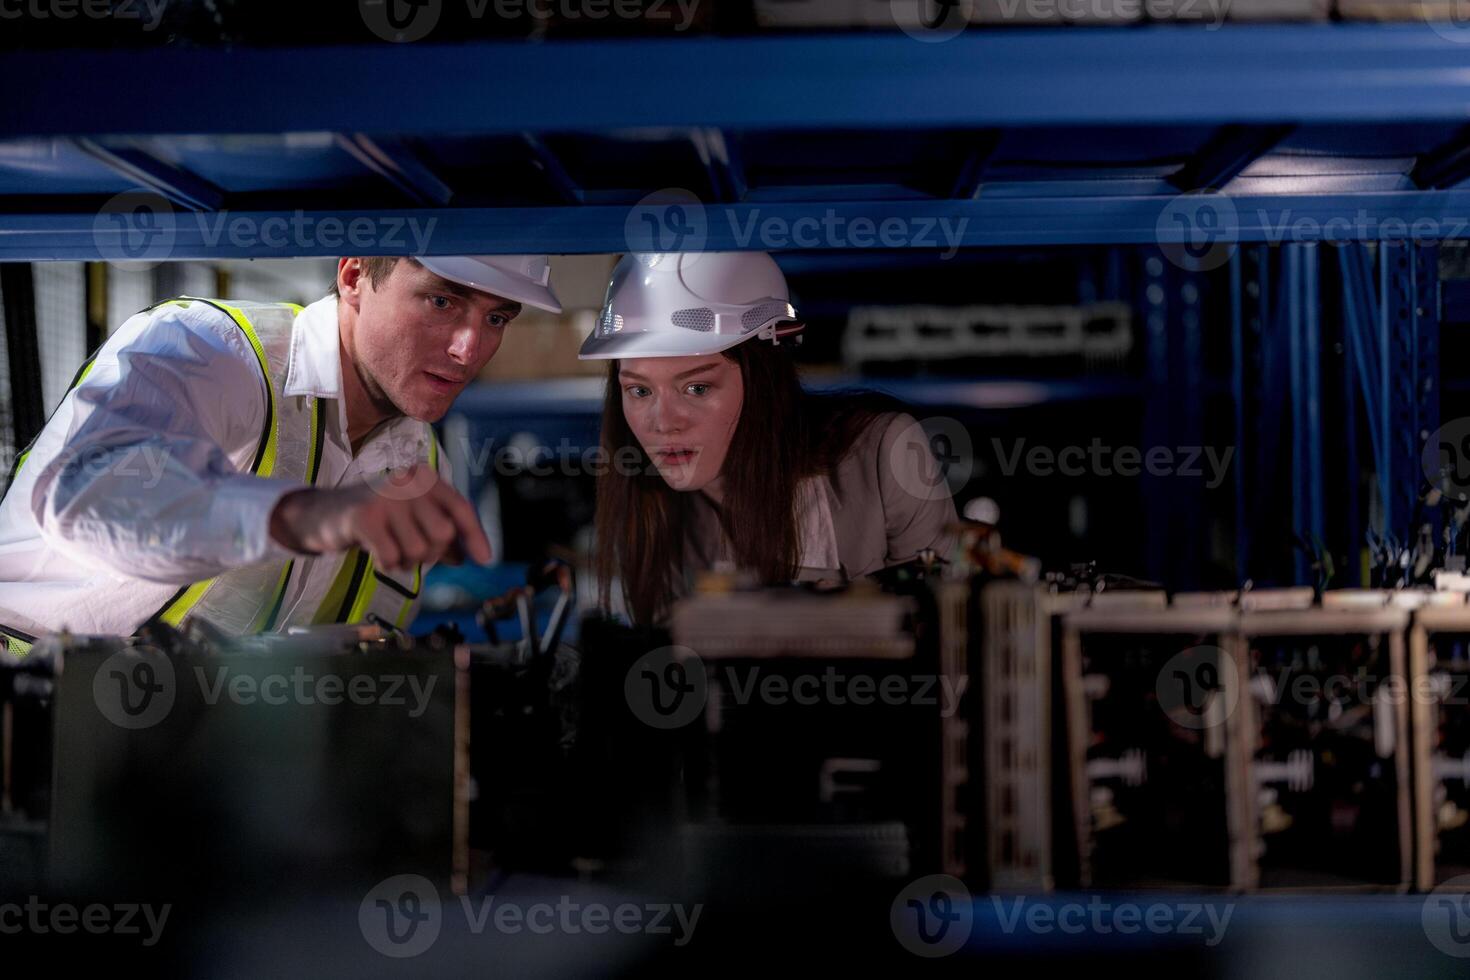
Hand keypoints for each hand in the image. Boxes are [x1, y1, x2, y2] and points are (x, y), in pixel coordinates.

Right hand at [269, 465, 491, 572]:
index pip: (460, 509)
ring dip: (406, 561)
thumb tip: (468, 557)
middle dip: (432, 554)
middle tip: (411, 550)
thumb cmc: (378, 517)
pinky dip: (387, 564)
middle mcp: (409, 483)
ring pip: (419, 551)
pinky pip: (393, 557)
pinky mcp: (365, 517)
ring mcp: (386, 498)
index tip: (486, 561)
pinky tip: (377, 553)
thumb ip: (440, 534)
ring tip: (391, 548)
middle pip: (443, 535)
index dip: (476, 536)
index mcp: (426, 479)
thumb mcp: (413, 519)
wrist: (325, 512)